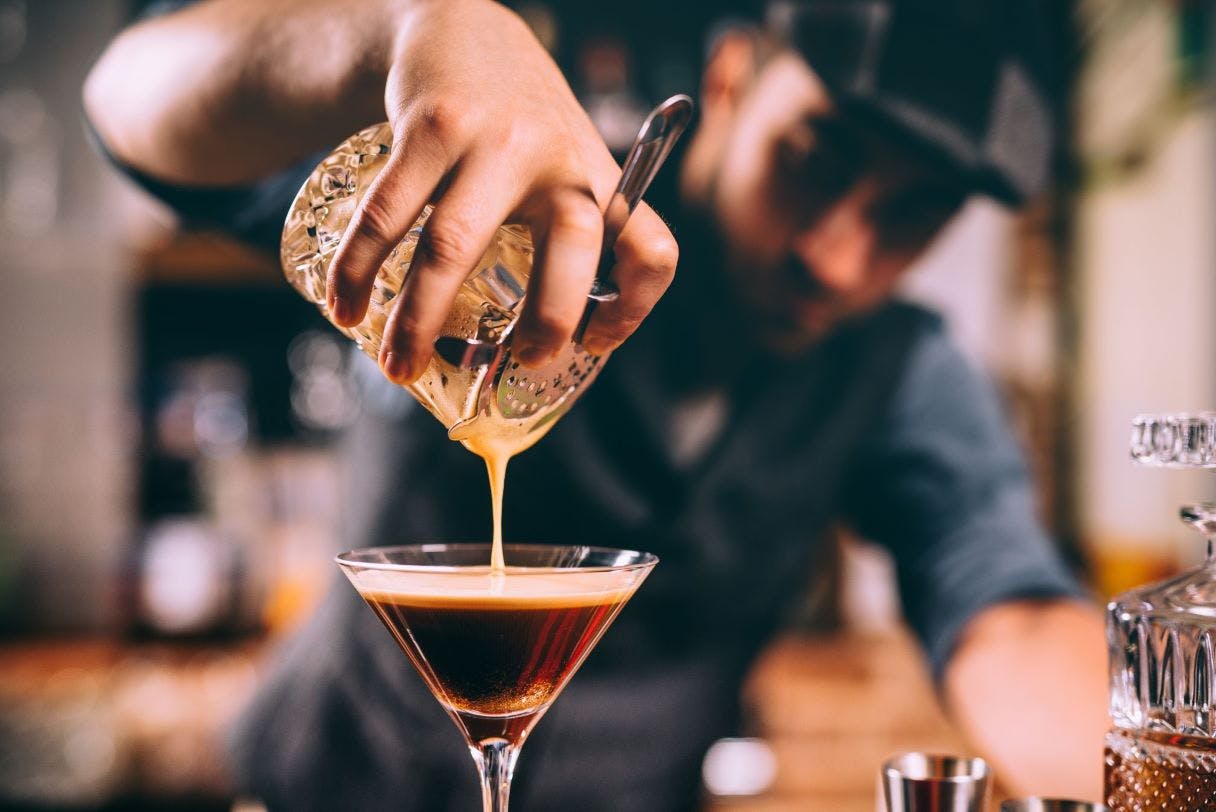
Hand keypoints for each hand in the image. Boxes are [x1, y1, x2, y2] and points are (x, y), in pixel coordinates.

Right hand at [326, 0, 677, 382]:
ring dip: (418, 320)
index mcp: (598, 180)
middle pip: (571, 245)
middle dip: (544, 320)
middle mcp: (558, 157)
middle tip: (513, 363)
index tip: (595, 343)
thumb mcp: (565, 167)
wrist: (462, 33)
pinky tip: (346, 308)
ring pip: (454, 245)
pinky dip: (359, 271)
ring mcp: (493, 138)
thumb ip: (562, 236)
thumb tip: (534, 342)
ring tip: (397, 366)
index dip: (635, 307)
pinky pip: (387, 215)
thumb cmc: (517, 126)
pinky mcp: (430, 127)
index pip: (649, 245)